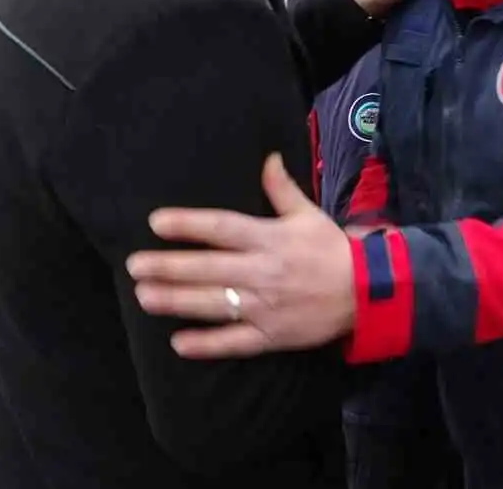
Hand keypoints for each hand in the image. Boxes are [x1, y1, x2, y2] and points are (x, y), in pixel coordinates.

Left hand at [126, 155, 356, 358]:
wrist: (368, 292)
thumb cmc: (332, 250)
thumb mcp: (309, 215)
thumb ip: (282, 190)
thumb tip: (268, 158)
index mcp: (271, 239)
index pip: (223, 228)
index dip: (188, 225)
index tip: (156, 222)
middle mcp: (264, 272)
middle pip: (208, 268)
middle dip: (168, 266)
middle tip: (134, 266)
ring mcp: (266, 306)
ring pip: (213, 304)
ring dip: (176, 301)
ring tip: (144, 296)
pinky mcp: (272, 335)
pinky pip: (235, 342)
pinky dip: (207, 344)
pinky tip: (179, 343)